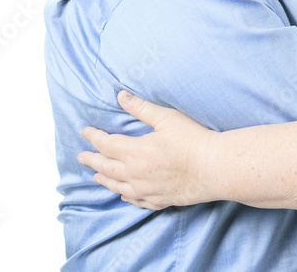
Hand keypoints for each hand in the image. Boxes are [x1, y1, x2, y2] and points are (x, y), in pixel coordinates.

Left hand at [78, 91, 218, 209]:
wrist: (214, 167)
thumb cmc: (193, 140)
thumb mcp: (167, 118)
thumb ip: (141, 108)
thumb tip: (121, 96)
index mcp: (135, 152)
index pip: (106, 144)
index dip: (94, 137)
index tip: (85, 132)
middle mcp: (135, 174)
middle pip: (106, 168)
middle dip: (92, 160)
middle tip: (82, 157)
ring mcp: (146, 190)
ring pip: (117, 187)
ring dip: (104, 180)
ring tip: (96, 177)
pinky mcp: (159, 200)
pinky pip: (136, 201)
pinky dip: (126, 197)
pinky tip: (124, 195)